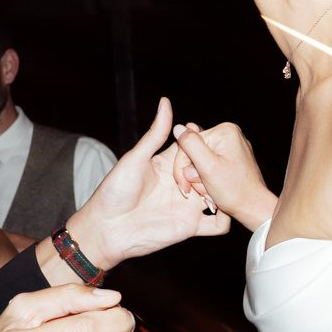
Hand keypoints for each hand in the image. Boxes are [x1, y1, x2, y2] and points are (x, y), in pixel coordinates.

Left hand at [65, 98, 231, 267]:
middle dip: (214, 169)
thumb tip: (166, 101)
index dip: (203, 144)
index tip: (206, 142)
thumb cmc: (114, 192)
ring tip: (211, 190)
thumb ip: (155, 134)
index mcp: (169, 163)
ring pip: (218, 194)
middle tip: (206, 172)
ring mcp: (188, 205)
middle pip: (210, 170)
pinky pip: (217, 225)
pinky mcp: (190, 226)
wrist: (106, 230)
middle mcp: (182, 183)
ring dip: (221, 191)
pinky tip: (220, 210)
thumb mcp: (135, 159)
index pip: (195, 148)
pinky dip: (225, 218)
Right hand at [170, 121, 276, 231]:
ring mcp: (230, 146)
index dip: (182, 166)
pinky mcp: (231, 158)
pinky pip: (209, 165)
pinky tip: (213, 190)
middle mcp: (229, 134)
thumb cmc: (235, 191)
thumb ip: (190, 145)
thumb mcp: (208, 167)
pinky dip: (207, 179)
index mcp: (224, 131)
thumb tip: (177, 128)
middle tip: (201, 191)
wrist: (253, 207)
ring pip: (199, 161)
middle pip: (194, 151)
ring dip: (200, 179)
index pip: (188, 143)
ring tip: (210, 192)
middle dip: (193, 174)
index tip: (185, 187)